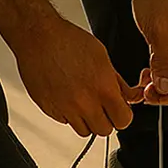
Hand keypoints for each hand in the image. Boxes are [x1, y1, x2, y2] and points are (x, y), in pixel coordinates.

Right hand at [11, 16, 143, 137]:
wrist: (38, 37)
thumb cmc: (68, 40)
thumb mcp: (102, 55)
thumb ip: (117, 81)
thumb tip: (129, 96)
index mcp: (102, 88)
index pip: (123, 120)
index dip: (123, 115)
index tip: (119, 109)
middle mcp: (84, 103)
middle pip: (104, 130)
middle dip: (106, 119)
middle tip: (101, 105)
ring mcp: (65, 109)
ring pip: (84, 130)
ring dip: (87, 120)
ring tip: (82, 99)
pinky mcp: (49, 110)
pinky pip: (65, 122)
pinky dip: (69, 114)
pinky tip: (67, 96)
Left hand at [131, 0, 167, 104]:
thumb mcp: (157, 32)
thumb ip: (162, 61)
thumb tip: (165, 87)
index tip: (159, 100)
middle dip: (166, 91)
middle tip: (147, 96)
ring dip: (159, 84)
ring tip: (143, 87)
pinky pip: (166, 66)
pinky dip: (156, 74)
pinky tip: (145, 76)